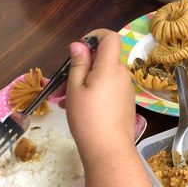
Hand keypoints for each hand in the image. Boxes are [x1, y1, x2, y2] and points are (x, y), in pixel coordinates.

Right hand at [65, 29, 134, 162]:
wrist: (109, 150)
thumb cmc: (88, 118)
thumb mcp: (76, 88)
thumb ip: (79, 63)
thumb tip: (80, 44)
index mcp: (111, 67)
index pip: (111, 38)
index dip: (95, 36)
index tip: (79, 49)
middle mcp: (123, 76)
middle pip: (103, 60)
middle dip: (81, 67)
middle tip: (61, 85)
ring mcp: (126, 91)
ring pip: (103, 77)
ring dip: (84, 83)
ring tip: (65, 101)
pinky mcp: (126, 104)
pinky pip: (109, 90)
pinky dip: (93, 93)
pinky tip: (78, 109)